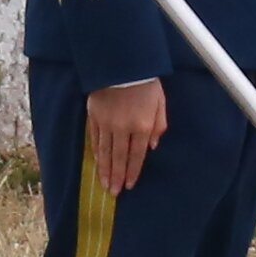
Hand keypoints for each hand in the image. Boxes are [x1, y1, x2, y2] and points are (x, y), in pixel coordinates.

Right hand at [87, 77, 170, 194]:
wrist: (121, 64)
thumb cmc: (146, 83)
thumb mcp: (161, 103)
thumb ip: (159, 125)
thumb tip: (153, 147)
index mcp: (142, 126)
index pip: (137, 156)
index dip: (133, 172)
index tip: (129, 185)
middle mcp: (123, 128)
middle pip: (119, 157)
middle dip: (116, 176)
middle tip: (114, 192)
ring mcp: (106, 123)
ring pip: (105, 151)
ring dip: (104, 169)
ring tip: (104, 183)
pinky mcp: (94, 116)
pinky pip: (95, 139)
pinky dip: (96, 152)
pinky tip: (97, 161)